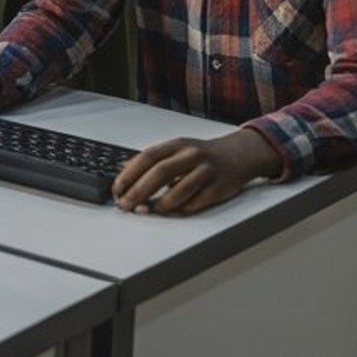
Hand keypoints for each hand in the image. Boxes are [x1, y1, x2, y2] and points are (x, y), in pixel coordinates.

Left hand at [111, 129, 280, 215]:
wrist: (239, 154)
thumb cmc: (201, 155)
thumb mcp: (177, 149)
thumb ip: (154, 160)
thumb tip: (123, 172)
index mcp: (177, 144)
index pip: (147, 157)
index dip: (129, 174)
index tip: (117, 189)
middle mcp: (191, 155)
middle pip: (160, 172)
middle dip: (139, 191)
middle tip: (125, 205)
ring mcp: (207, 171)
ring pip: (180, 190)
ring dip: (160, 204)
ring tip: (146, 210)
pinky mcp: (219, 188)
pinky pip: (197, 202)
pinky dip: (181, 209)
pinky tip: (170, 212)